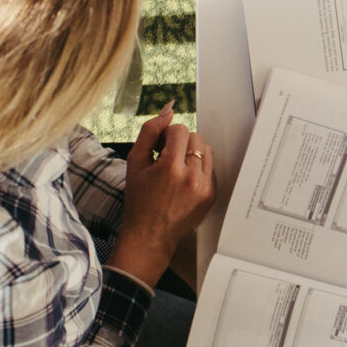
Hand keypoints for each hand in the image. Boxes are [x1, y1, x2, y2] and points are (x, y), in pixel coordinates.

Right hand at [108, 103, 217, 288]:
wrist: (150, 235)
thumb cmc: (139, 199)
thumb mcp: (135, 163)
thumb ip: (149, 132)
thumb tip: (168, 111)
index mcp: (170, 168)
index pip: (180, 130)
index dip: (167, 136)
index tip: (159, 149)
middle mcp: (192, 177)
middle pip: (196, 137)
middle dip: (181, 143)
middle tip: (166, 159)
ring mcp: (204, 188)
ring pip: (206, 150)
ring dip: (192, 153)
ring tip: (176, 169)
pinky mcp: (211, 195)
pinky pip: (210, 168)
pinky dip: (198, 168)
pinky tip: (184, 182)